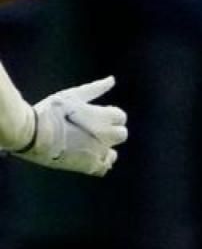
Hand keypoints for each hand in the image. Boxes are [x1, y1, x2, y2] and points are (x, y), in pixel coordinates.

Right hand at [12, 77, 126, 176]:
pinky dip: (99, 164)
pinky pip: (103, 168)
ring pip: (113, 154)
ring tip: (87, 145)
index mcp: (104, 117)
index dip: (109, 116)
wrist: (32, 135)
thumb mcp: (73, 96)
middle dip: (110, 132)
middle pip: (121, 135)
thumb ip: (95, 89)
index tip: (94, 116)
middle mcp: (106, 136)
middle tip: (90, 131)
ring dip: (105, 149)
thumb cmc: (50, 112)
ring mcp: (97, 152)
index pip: (120, 117)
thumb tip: (112, 79)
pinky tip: (87, 157)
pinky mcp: (87, 166)